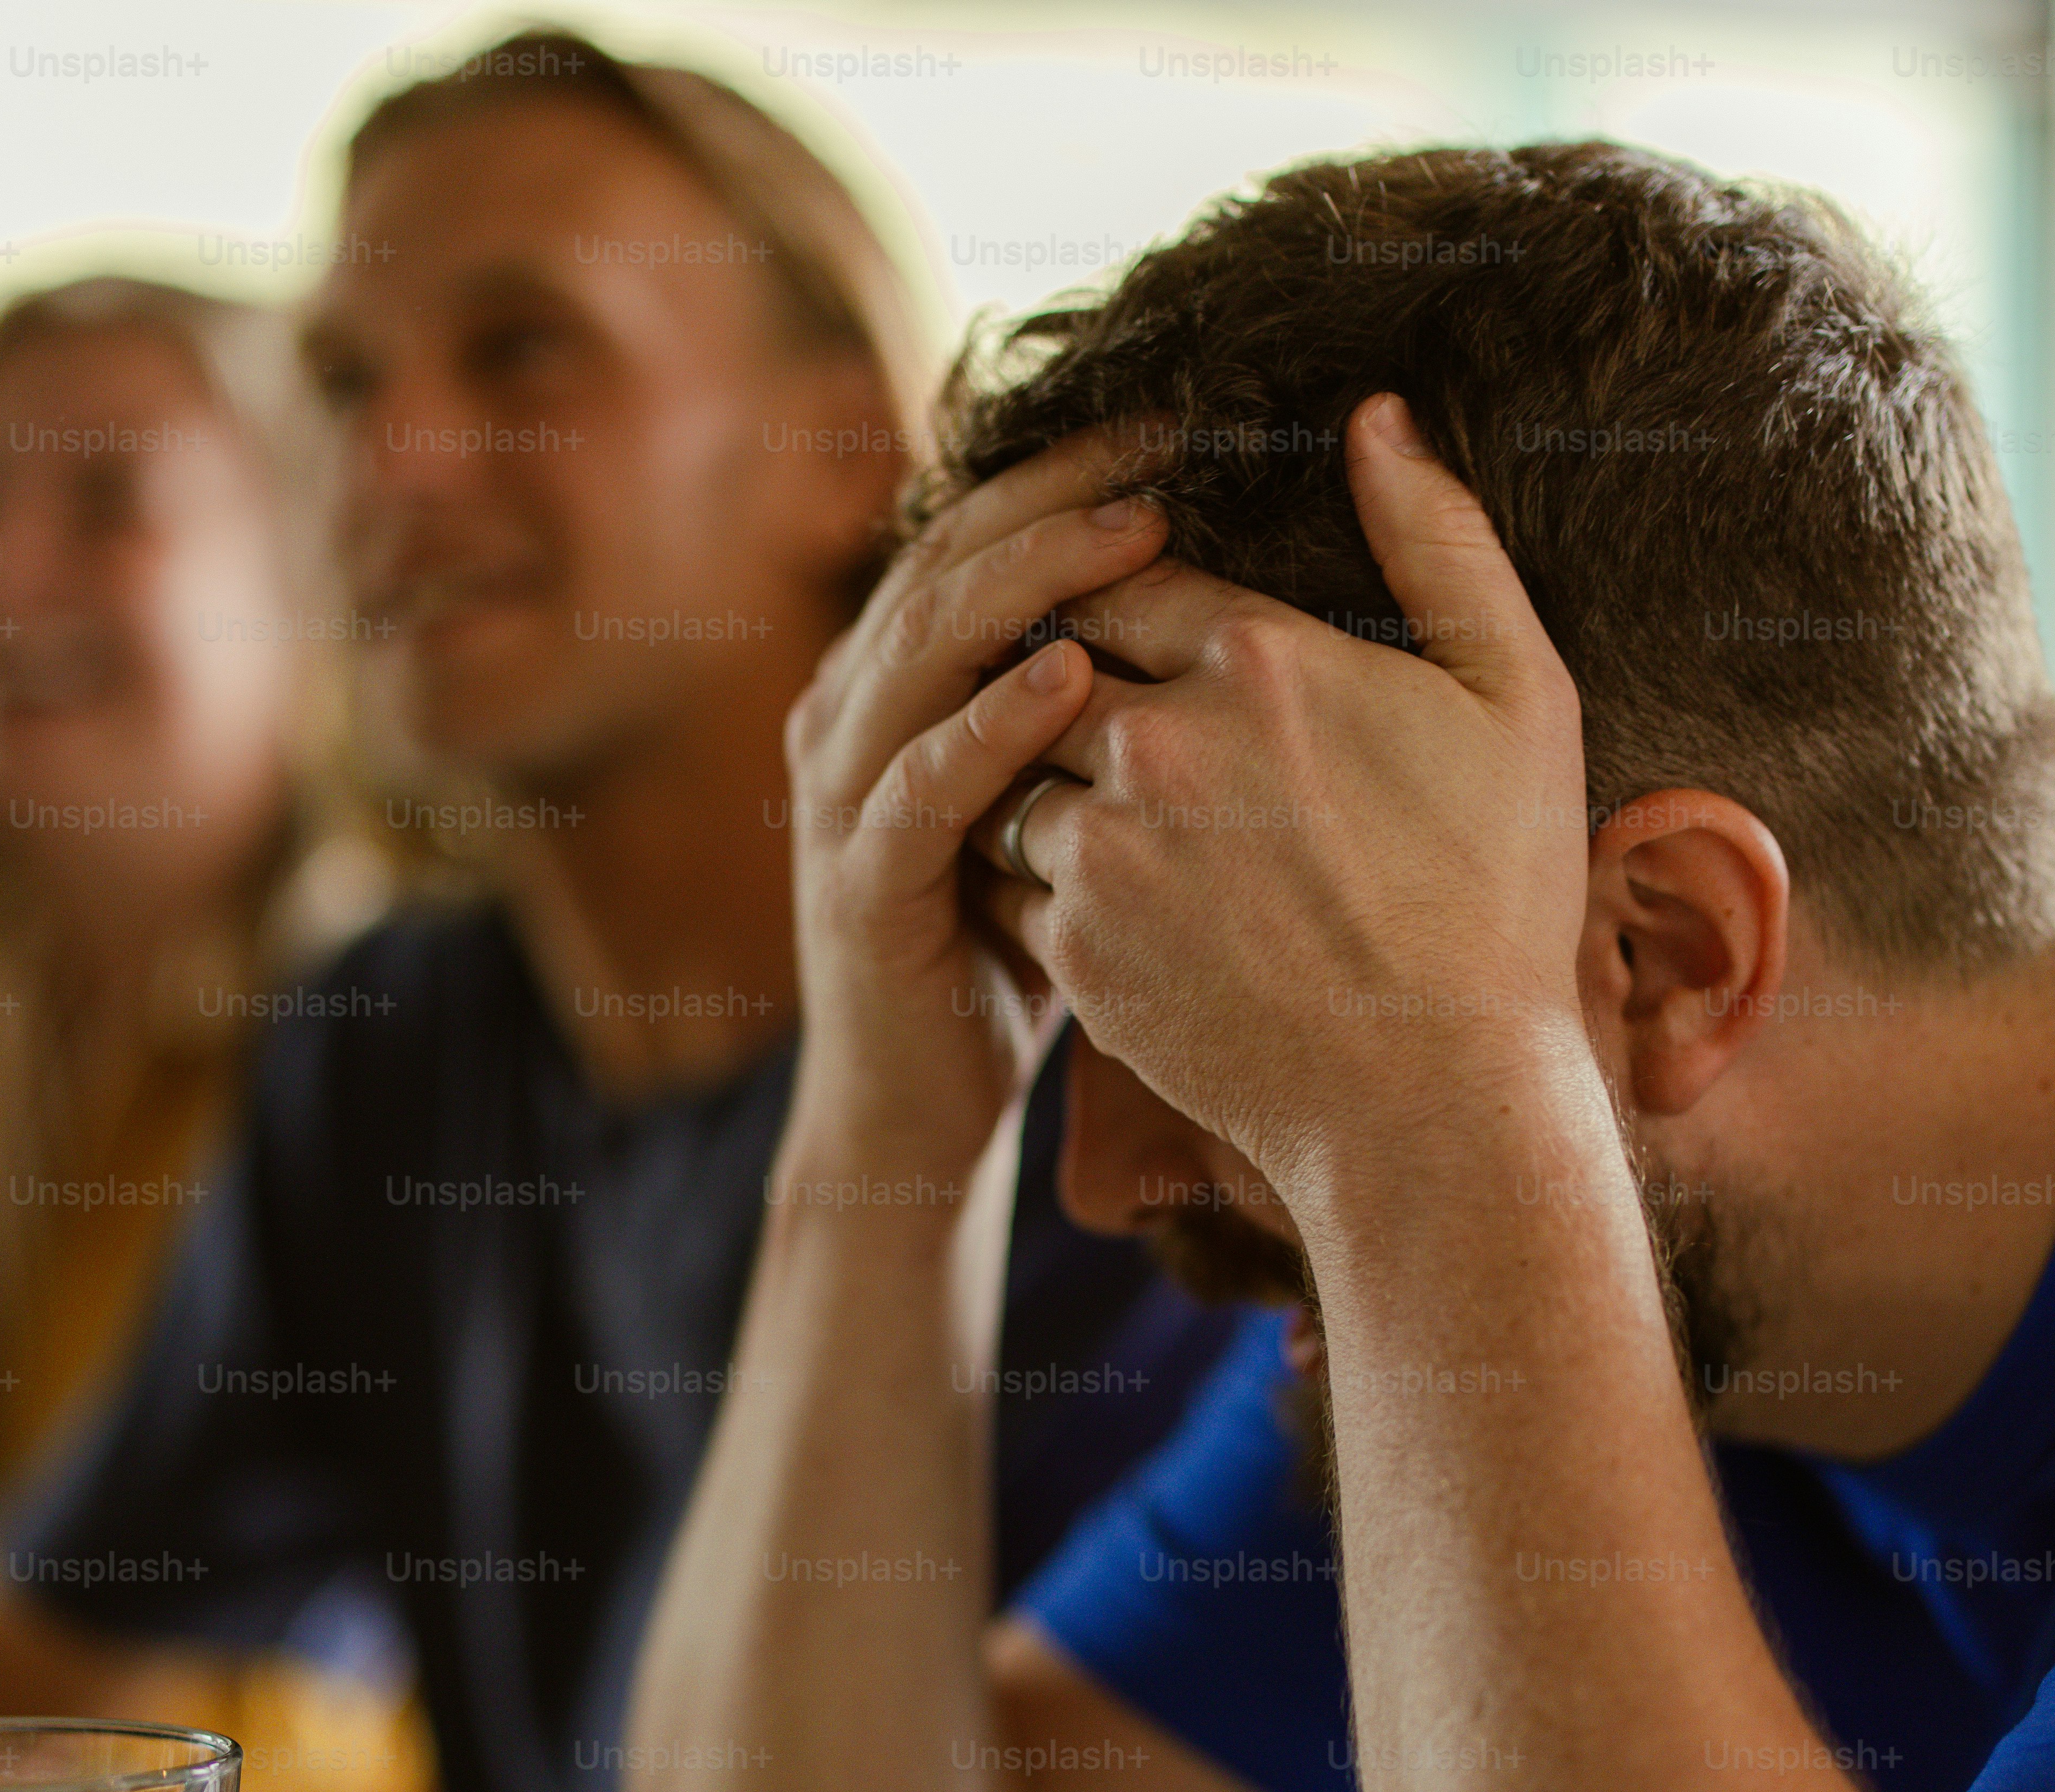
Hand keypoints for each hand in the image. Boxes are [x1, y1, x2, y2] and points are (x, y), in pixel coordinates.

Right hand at [776, 426, 1167, 1186]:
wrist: (921, 1108)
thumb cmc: (1014, 946)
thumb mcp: (1058, 799)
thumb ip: (1089, 701)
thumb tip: (1208, 596)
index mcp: (899, 678)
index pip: (979, 533)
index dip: (1070, 470)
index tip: (1181, 421)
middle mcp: (855, 711)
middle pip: (950, 561)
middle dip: (1059, 495)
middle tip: (1171, 443)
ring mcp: (846, 794)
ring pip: (927, 647)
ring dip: (1034, 581)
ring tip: (1141, 529)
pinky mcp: (862, 883)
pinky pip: (923, 785)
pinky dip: (993, 726)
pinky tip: (1077, 681)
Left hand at [983, 395, 1593, 1190]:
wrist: (1441, 1103)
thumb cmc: (1499, 902)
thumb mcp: (1516, 695)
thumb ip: (1440, 540)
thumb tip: (1379, 415)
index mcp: (1259, 658)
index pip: (1118, 576)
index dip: (1115, 592)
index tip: (1127, 620)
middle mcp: (1160, 739)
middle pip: (1048, 665)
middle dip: (1061, 681)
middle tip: (1094, 712)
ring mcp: (1106, 849)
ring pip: (1015, 772)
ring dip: (1041, 779)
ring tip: (1098, 809)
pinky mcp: (1077, 949)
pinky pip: (1011, 880)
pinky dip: (1040, 879)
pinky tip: (1105, 899)